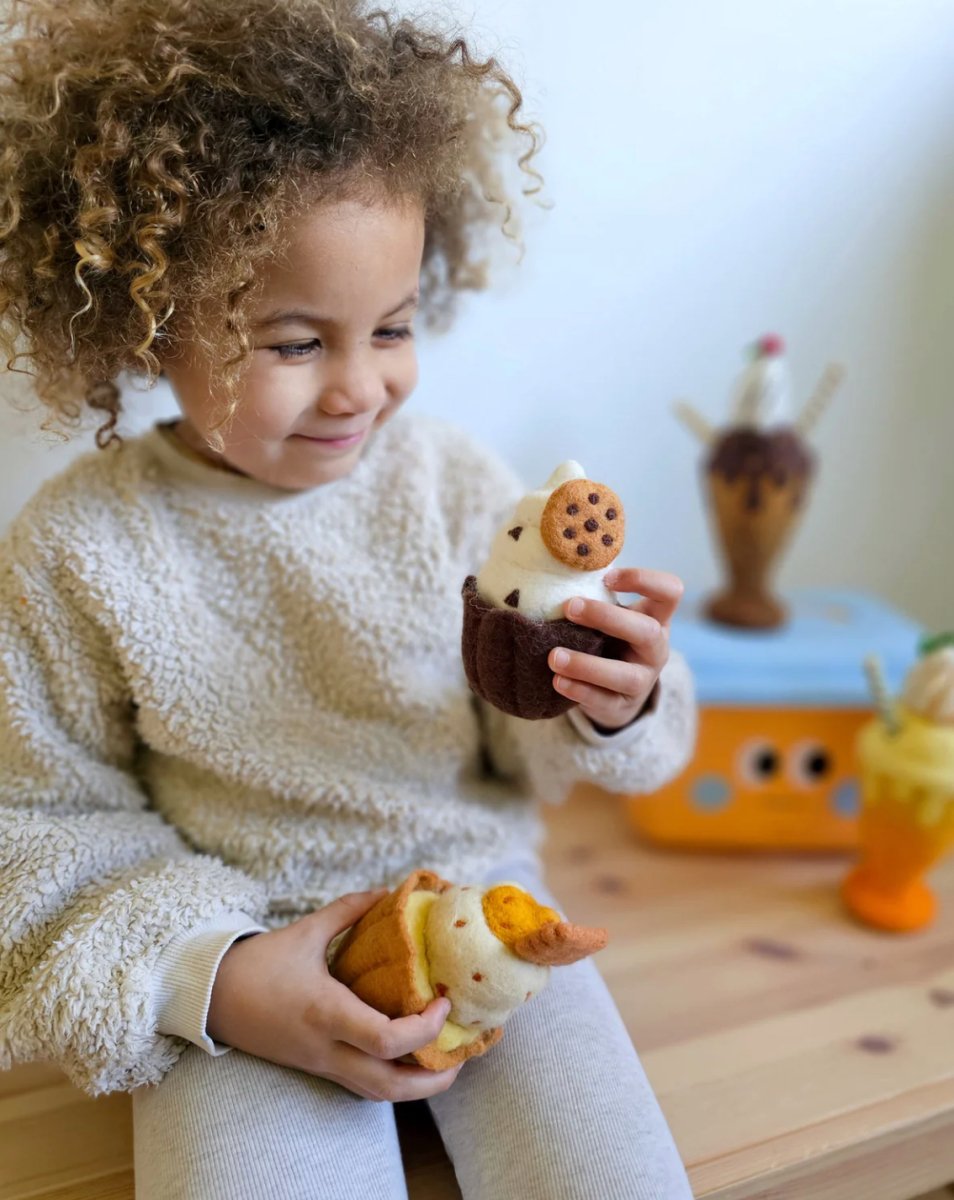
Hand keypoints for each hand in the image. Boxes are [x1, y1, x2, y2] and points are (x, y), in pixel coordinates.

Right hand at [206, 889, 459, 1100]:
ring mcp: (320, 1063)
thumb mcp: (306, 931)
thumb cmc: (258, 962)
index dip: (424, 1028)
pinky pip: (362, 1085)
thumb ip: (349, 910)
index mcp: (326, 1013)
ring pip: (377, 1094)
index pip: (386, 1040)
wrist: (211, 996)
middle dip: (433, 1079)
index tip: (444, 1003)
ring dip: (417, 1087)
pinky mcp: (315, 1067)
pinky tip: (410, 1059)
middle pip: (389, 1086)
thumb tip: (387, 891)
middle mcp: (327, 1047)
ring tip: (446, 1062)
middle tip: (463, 1053)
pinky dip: (393, 1080)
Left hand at [547, 567, 683, 731]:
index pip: (671, 591)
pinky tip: (558, 680)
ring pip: (625, 675)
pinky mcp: (622, 706)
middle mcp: (656, 648)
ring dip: (587, 665)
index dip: (644, 580)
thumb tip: (554, 568)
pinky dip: (579, 690)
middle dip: (607, 618)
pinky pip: (604, 700)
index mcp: (656, 618)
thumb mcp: (614, 618)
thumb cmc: (611, 640)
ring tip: (554, 657)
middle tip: (569, 607)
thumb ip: (597, 596)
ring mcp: (643, 680)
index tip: (607, 578)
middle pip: (647, 631)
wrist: (617, 693)